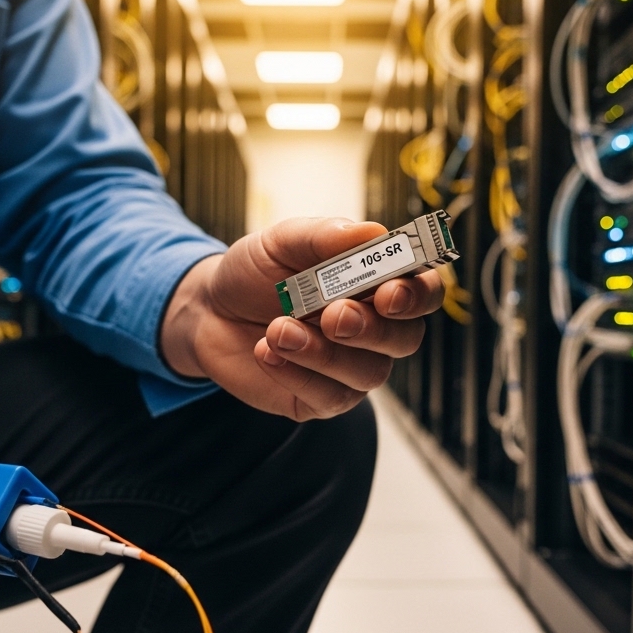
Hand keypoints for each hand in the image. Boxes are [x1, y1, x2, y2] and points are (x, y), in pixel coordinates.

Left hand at [162, 218, 443, 420]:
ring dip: (325, 353)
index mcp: (377, 283)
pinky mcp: (319, 399)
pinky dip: (298, 372)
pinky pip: (329, 397)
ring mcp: (350, 368)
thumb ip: (323, 236)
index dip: (417, 294)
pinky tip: (266, 350)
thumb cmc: (255, 272)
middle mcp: (374, 329)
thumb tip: (372, 232)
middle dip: (373, 329)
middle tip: (334, 315)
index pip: (423, 291)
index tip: (388, 291)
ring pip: (368, 373)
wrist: (208, 310)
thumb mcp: (281, 241)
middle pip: (406, 339)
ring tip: (278, 329)